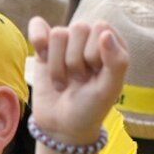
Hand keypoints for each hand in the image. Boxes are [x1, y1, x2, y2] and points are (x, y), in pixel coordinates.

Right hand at [30, 17, 127, 146]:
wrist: (62, 126)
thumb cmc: (90, 107)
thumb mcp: (110, 89)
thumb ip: (116, 61)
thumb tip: (105, 33)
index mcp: (111, 43)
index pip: (99, 29)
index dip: (93, 54)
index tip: (93, 75)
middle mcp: (89, 38)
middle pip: (77, 29)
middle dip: (74, 60)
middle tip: (78, 80)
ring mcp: (65, 44)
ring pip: (57, 34)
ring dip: (57, 64)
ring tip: (63, 81)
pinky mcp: (44, 51)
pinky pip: (38, 27)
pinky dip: (37, 36)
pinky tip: (41, 56)